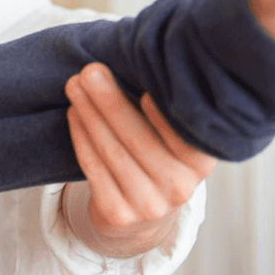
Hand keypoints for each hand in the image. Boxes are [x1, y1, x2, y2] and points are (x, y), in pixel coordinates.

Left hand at [61, 63, 216, 258]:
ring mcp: (149, 204)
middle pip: (139, 138)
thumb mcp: (172, 138)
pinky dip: (81, 137)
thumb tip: (143, 59)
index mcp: (201, 163)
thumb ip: (165, 108)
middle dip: (110, 101)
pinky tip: (74, 113)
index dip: (162, 112)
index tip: (142, 85)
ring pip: (112, 151)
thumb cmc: (156, 157)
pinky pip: (93, 168)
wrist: (141, 215)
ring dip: (89, 113)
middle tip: (89, 71)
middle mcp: (180, 187)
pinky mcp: (118, 213)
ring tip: (74, 85)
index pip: (184, 134)